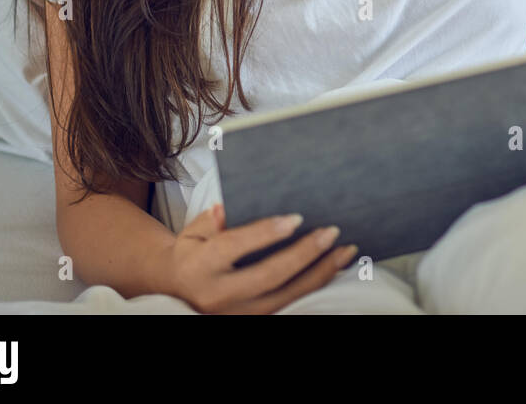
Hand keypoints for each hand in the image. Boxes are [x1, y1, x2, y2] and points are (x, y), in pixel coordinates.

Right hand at [166, 203, 357, 313]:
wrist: (180, 288)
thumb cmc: (194, 251)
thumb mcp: (195, 230)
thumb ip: (213, 219)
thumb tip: (229, 206)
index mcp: (199, 267)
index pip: (233, 247)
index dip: (265, 233)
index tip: (296, 218)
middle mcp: (218, 296)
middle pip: (268, 276)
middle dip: (303, 254)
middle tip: (331, 232)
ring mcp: (238, 313)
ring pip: (286, 296)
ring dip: (320, 272)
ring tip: (345, 249)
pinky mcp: (255, 319)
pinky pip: (291, 303)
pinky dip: (316, 285)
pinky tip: (334, 267)